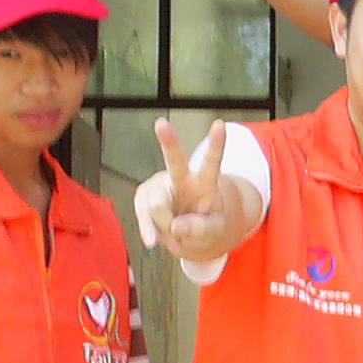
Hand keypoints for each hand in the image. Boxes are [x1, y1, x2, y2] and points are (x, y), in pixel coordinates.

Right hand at [134, 118, 237, 260]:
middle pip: (174, 160)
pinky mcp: (144, 195)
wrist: (189, 229)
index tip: (219, 124)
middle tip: (161, 123)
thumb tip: (177, 226)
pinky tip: (153, 238)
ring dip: (164, 226)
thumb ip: (202, 229)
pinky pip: (142, 215)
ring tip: (175, 231)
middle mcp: (181, 177)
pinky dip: (149, 230)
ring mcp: (160, 184)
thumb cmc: (206, 224)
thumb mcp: (215, 231)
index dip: (216, 144)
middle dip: (168, 141)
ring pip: (156, 206)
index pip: (212, 162)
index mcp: (205, 182)